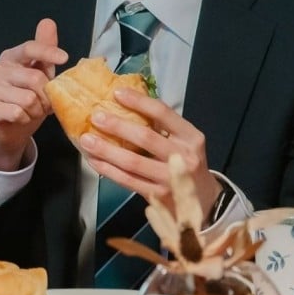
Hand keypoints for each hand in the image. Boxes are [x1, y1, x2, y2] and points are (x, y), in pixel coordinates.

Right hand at [0, 18, 67, 170]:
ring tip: (32, 112)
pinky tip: (20, 119)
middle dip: (46, 96)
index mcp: (10, 57)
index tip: (64, 58)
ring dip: (36, 111)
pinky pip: (16, 112)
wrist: (12, 131)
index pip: (29, 48)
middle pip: (34, 78)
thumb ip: (44, 49)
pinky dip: (24, 119)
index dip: (48, 51)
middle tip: (45, 104)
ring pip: (27, 99)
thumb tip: (48, 21)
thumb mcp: (42, 74)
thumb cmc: (29, 100)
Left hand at [79, 88, 221, 220]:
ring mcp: (170, 178)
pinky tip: (94, 160)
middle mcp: (182, 157)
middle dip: (117, 126)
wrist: (206, 201)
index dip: (139, 102)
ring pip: (132, 162)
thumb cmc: (187, 163)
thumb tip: (126, 101)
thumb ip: (163, 126)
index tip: (117, 93)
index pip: (163, 113)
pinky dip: (108, 170)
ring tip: (87, 140)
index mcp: (191, 137)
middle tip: (96, 116)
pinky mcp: (157, 196)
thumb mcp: (185, 141)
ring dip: (106, 150)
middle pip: (146, 137)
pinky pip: (127, 180)